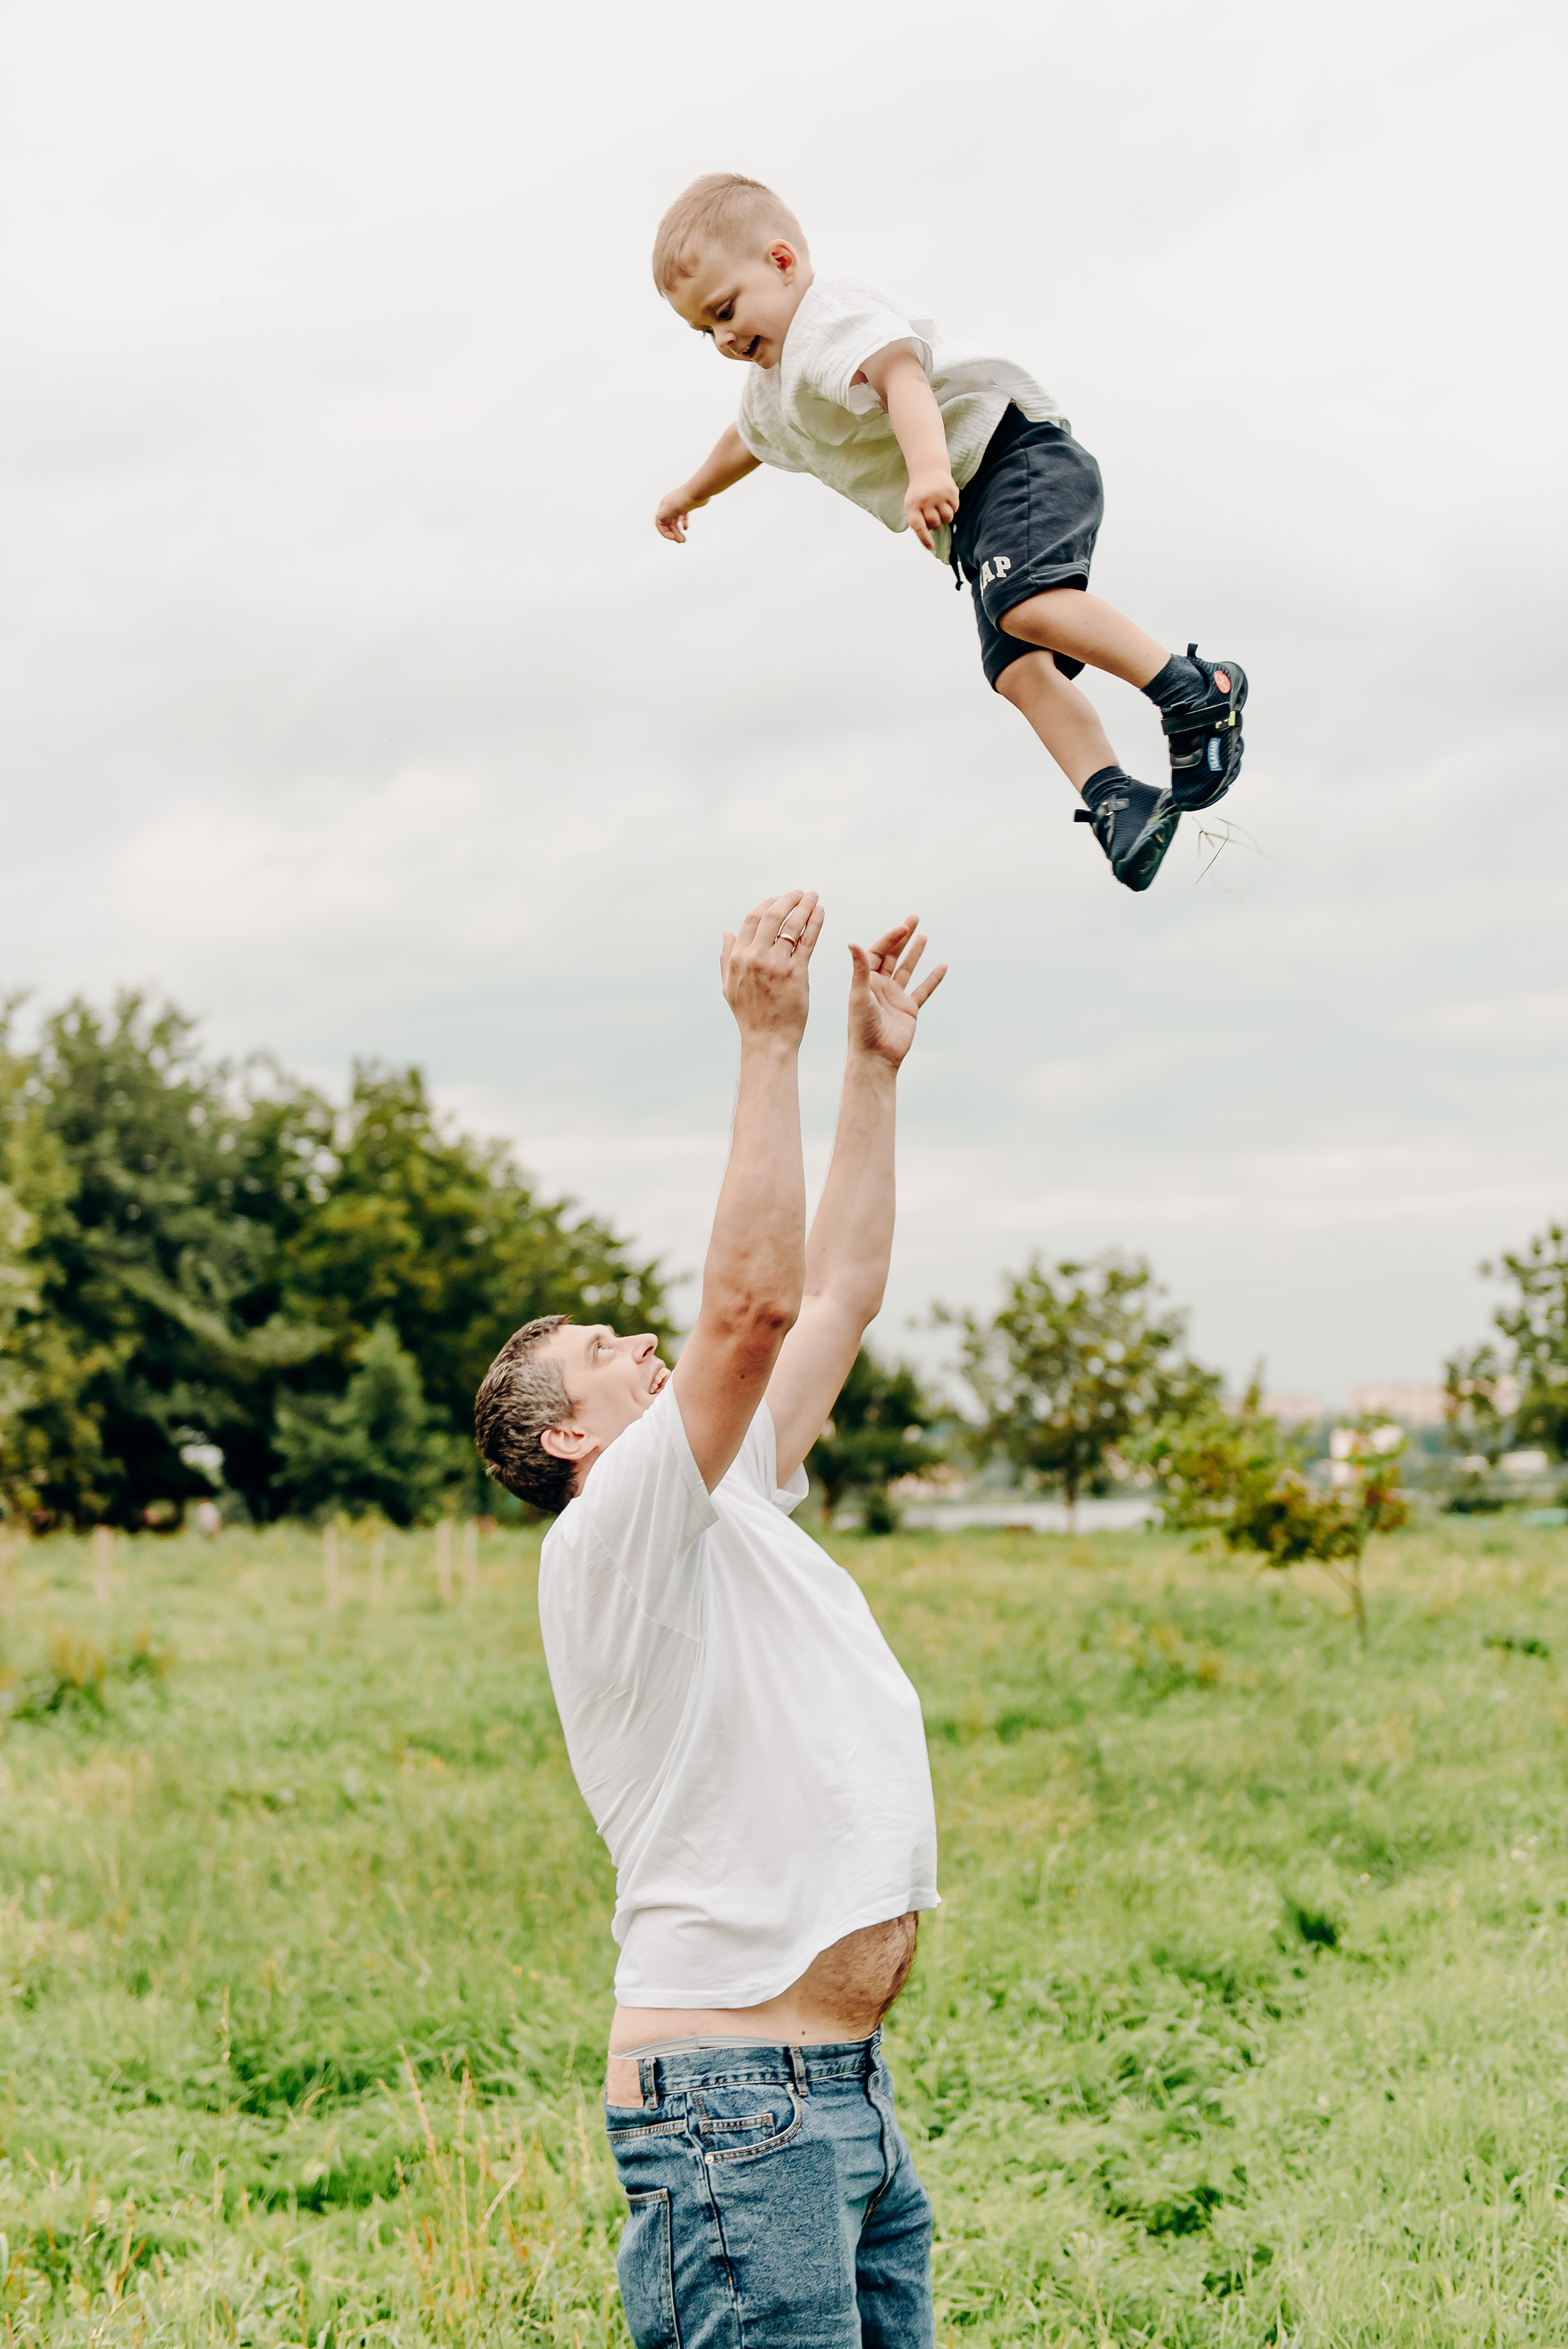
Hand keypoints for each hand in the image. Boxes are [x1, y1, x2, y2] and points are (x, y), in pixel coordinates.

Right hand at [655, 485, 706, 542]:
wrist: (699, 490)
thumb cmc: (685, 499)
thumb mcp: (670, 508)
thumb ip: (662, 516)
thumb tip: (659, 523)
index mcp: (664, 506)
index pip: (659, 522)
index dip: (664, 532)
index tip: (672, 538)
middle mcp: (669, 506)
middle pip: (668, 524)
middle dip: (673, 534)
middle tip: (681, 541)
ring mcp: (678, 505)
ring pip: (675, 522)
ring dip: (678, 531)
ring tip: (684, 540)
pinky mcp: (687, 505)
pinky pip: (683, 517)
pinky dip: (683, 523)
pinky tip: (686, 528)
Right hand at [721, 890, 823, 1048]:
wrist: (768, 1039)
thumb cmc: (749, 1014)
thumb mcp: (729, 985)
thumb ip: (726, 957)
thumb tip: (726, 931)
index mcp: (739, 957)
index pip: (753, 919)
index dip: (767, 904)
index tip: (780, 899)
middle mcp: (756, 957)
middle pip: (772, 915)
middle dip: (788, 899)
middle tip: (800, 892)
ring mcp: (777, 964)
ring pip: (792, 924)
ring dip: (804, 905)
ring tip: (813, 896)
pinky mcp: (797, 972)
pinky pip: (808, 940)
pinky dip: (815, 922)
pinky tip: (821, 912)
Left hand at [847, 916, 946, 1069]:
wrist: (875, 1057)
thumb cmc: (862, 1028)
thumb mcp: (859, 995)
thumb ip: (860, 969)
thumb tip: (852, 942)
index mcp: (866, 980)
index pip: (878, 952)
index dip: (890, 938)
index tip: (904, 927)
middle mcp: (880, 986)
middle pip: (892, 955)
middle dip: (903, 937)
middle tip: (914, 918)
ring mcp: (895, 997)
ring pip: (907, 969)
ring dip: (915, 952)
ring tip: (924, 935)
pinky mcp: (909, 1010)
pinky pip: (923, 990)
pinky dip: (933, 978)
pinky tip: (942, 966)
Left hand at [904, 470, 958, 552]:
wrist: (928, 469)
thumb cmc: (919, 494)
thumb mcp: (912, 505)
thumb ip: (917, 522)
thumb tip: (928, 543)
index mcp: (912, 505)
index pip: (919, 526)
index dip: (924, 538)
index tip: (931, 547)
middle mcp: (925, 500)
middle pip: (935, 524)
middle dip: (936, 524)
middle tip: (933, 514)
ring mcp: (938, 495)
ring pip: (947, 518)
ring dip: (945, 518)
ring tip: (940, 508)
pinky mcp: (950, 491)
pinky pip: (955, 509)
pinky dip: (952, 508)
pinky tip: (946, 500)